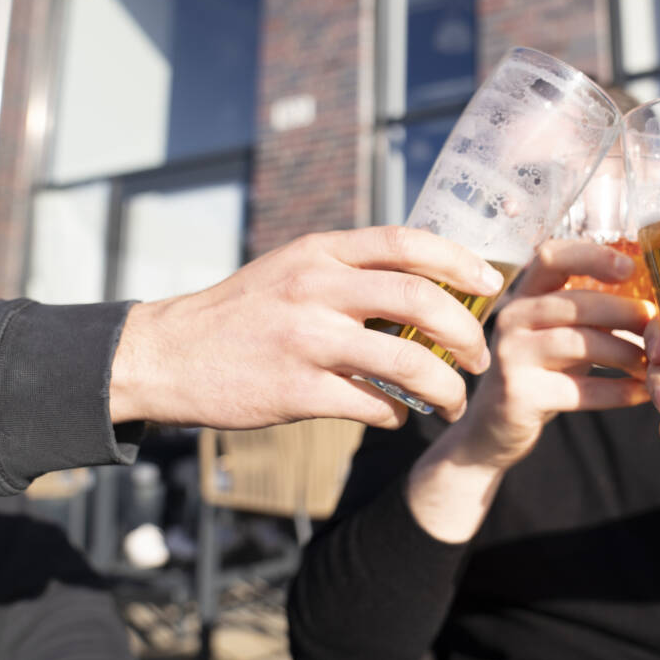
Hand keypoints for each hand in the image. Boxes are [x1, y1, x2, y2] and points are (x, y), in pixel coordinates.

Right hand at [109, 226, 504, 428]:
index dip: (460, 261)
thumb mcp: (294, 269)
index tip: (491, 284)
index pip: (408, 242)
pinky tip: (397, 416)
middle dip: (466, 332)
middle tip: (479, 357)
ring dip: (445, 388)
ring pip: (407, 362)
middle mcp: (317, 289)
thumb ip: (351, 271)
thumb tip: (427, 284)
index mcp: (321, 253)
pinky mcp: (296, 391)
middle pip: (421, 299)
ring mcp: (306, 341)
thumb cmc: (242, 313)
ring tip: (453, 401)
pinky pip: (372, 405)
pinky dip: (397, 415)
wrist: (168, 355)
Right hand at [446, 240, 654, 469]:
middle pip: (576, 302)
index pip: (551, 256)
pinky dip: (618, 391)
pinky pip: (579, 389)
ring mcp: (511, 355)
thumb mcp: (563, 334)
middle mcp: (512, 317)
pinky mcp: (519, 394)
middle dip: (625, 313)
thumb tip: (655, 307)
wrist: (495, 429)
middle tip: (657, 326)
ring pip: (579, 343)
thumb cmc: (542, 373)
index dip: (592, 256)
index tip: (631, 268)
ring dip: (626, 353)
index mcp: (525, 293)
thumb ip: (594, 315)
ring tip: (653, 366)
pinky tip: (641, 393)